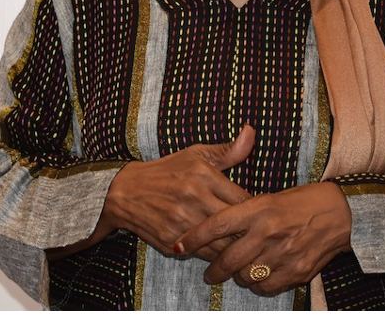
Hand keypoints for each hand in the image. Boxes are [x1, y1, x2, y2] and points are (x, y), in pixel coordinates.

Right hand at [101, 125, 255, 258]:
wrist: (125, 192)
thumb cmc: (167, 171)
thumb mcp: (196, 155)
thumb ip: (228, 150)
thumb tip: (251, 130)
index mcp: (203, 175)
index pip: (243, 199)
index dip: (255, 209)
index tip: (259, 213)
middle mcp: (193, 197)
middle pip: (234, 223)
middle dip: (247, 230)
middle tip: (255, 233)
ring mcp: (181, 220)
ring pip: (220, 242)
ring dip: (232, 246)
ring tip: (241, 244)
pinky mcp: (170, 239)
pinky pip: (201, 252)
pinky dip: (213, 253)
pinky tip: (218, 248)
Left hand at [176, 181, 353, 295]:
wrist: (344, 213)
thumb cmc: (306, 201)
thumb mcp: (274, 196)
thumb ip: (246, 212)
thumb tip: (220, 227)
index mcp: (260, 208)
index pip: (217, 224)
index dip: (193, 238)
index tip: (177, 246)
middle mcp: (268, 231)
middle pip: (226, 259)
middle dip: (213, 270)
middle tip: (209, 273)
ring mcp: (282, 253)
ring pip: (244, 276)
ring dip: (238, 277)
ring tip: (239, 273)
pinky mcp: (295, 270)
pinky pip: (265, 286)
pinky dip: (259, 284)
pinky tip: (261, 276)